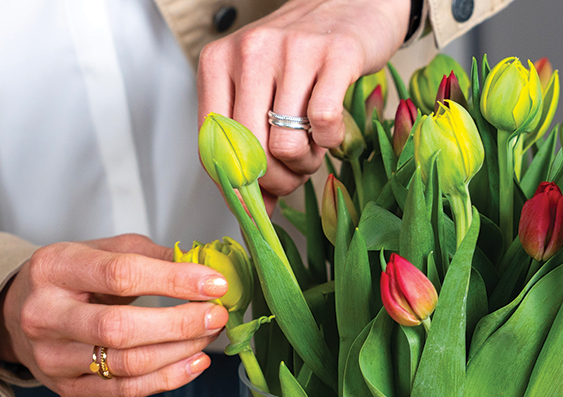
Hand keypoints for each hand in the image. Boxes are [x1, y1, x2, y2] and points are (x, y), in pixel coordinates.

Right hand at [0, 234, 229, 396]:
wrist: (17, 312)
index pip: (121, 274)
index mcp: (55, 268)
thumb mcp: (101, 251)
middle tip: (217, 314)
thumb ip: (150, 256)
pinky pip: (125, 390)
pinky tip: (195, 361)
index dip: (174, 280)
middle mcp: (45, 315)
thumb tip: (205, 266)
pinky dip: (168, 378)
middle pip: (120, 328)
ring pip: (126, 364)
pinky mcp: (66, 387)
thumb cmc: (71, 277)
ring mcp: (52, 357)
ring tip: (210, 334)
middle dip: (180, 323)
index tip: (214, 283)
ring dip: (180, 351)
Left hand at [197, 0, 410, 210]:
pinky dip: (330, 142)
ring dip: (305, 163)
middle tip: (292, 177)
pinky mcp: (336, 55)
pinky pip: (323, 123)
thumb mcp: (259, 88)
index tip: (254, 200)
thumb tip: (253, 211)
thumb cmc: (301, 54)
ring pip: (286, 144)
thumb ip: (248, 143)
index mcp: (218, 61)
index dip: (234, 185)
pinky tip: (331, 133)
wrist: (350, 3)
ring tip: (313, 149)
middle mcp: (250, 52)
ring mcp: (293, 51)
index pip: (212, 144)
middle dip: (275, 180)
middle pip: (249, 152)